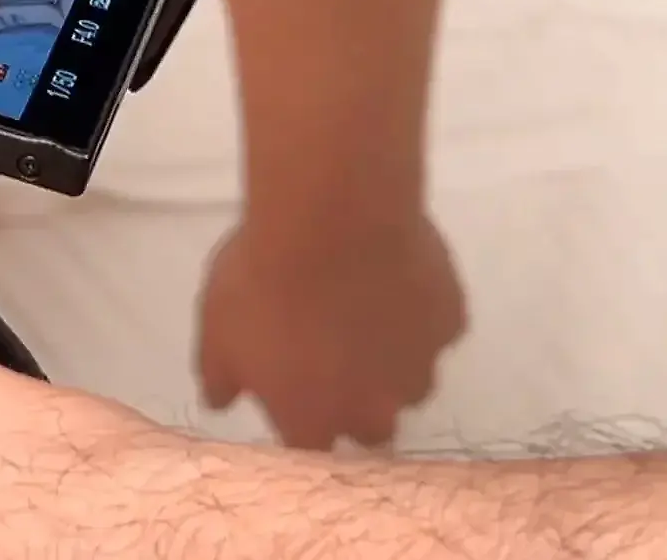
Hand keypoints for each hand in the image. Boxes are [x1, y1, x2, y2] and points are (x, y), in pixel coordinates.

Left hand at [196, 212, 464, 447]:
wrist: (331, 220)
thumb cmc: (262, 282)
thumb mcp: (216, 333)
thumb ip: (220, 377)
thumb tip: (220, 400)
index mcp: (312, 420)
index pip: (309, 445)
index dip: (302, 415)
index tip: (292, 385)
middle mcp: (373, 410)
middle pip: (371, 427)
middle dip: (356, 400)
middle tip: (335, 353)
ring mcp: (419, 367)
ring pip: (411, 380)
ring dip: (392, 359)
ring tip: (369, 311)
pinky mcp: (450, 322)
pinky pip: (437, 325)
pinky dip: (420, 310)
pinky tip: (398, 277)